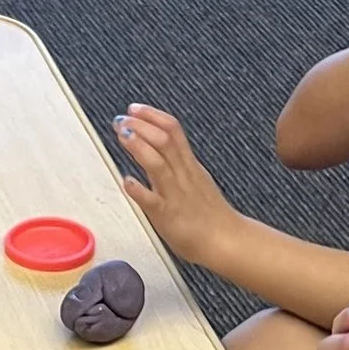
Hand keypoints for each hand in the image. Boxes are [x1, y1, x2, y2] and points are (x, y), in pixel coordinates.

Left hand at [114, 106, 242, 272]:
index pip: (172, 130)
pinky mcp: (168, 215)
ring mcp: (175, 194)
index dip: (152, 116)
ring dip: (138, 146)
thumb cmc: (208, 215)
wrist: (225, 240)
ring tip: (122, 134)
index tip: (134, 108)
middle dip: (141, 125)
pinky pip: (152, 200)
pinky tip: (127, 181)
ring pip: (158, 163)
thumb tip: (155, 151)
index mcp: (189, 165)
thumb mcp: (195, 179)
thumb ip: (176, 165)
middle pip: (164, 139)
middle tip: (122, 119)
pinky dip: (138, 189)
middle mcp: (182, 174)